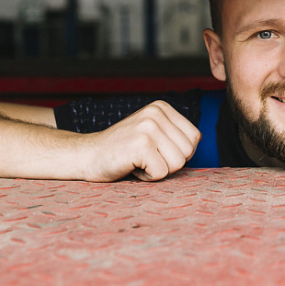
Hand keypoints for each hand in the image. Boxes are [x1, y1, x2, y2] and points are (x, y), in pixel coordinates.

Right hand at [82, 101, 200, 181]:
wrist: (87, 156)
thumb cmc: (123, 151)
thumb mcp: (152, 134)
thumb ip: (174, 136)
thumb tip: (197, 144)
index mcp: (162, 108)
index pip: (194, 138)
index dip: (177, 153)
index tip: (154, 151)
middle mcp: (157, 113)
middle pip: (188, 152)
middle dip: (169, 163)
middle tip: (145, 158)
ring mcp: (148, 127)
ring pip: (178, 163)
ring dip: (158, 170)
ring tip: (138, 161)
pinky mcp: (141, 144)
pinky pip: (162, 173)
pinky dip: (147, 177)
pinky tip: (131, 166)